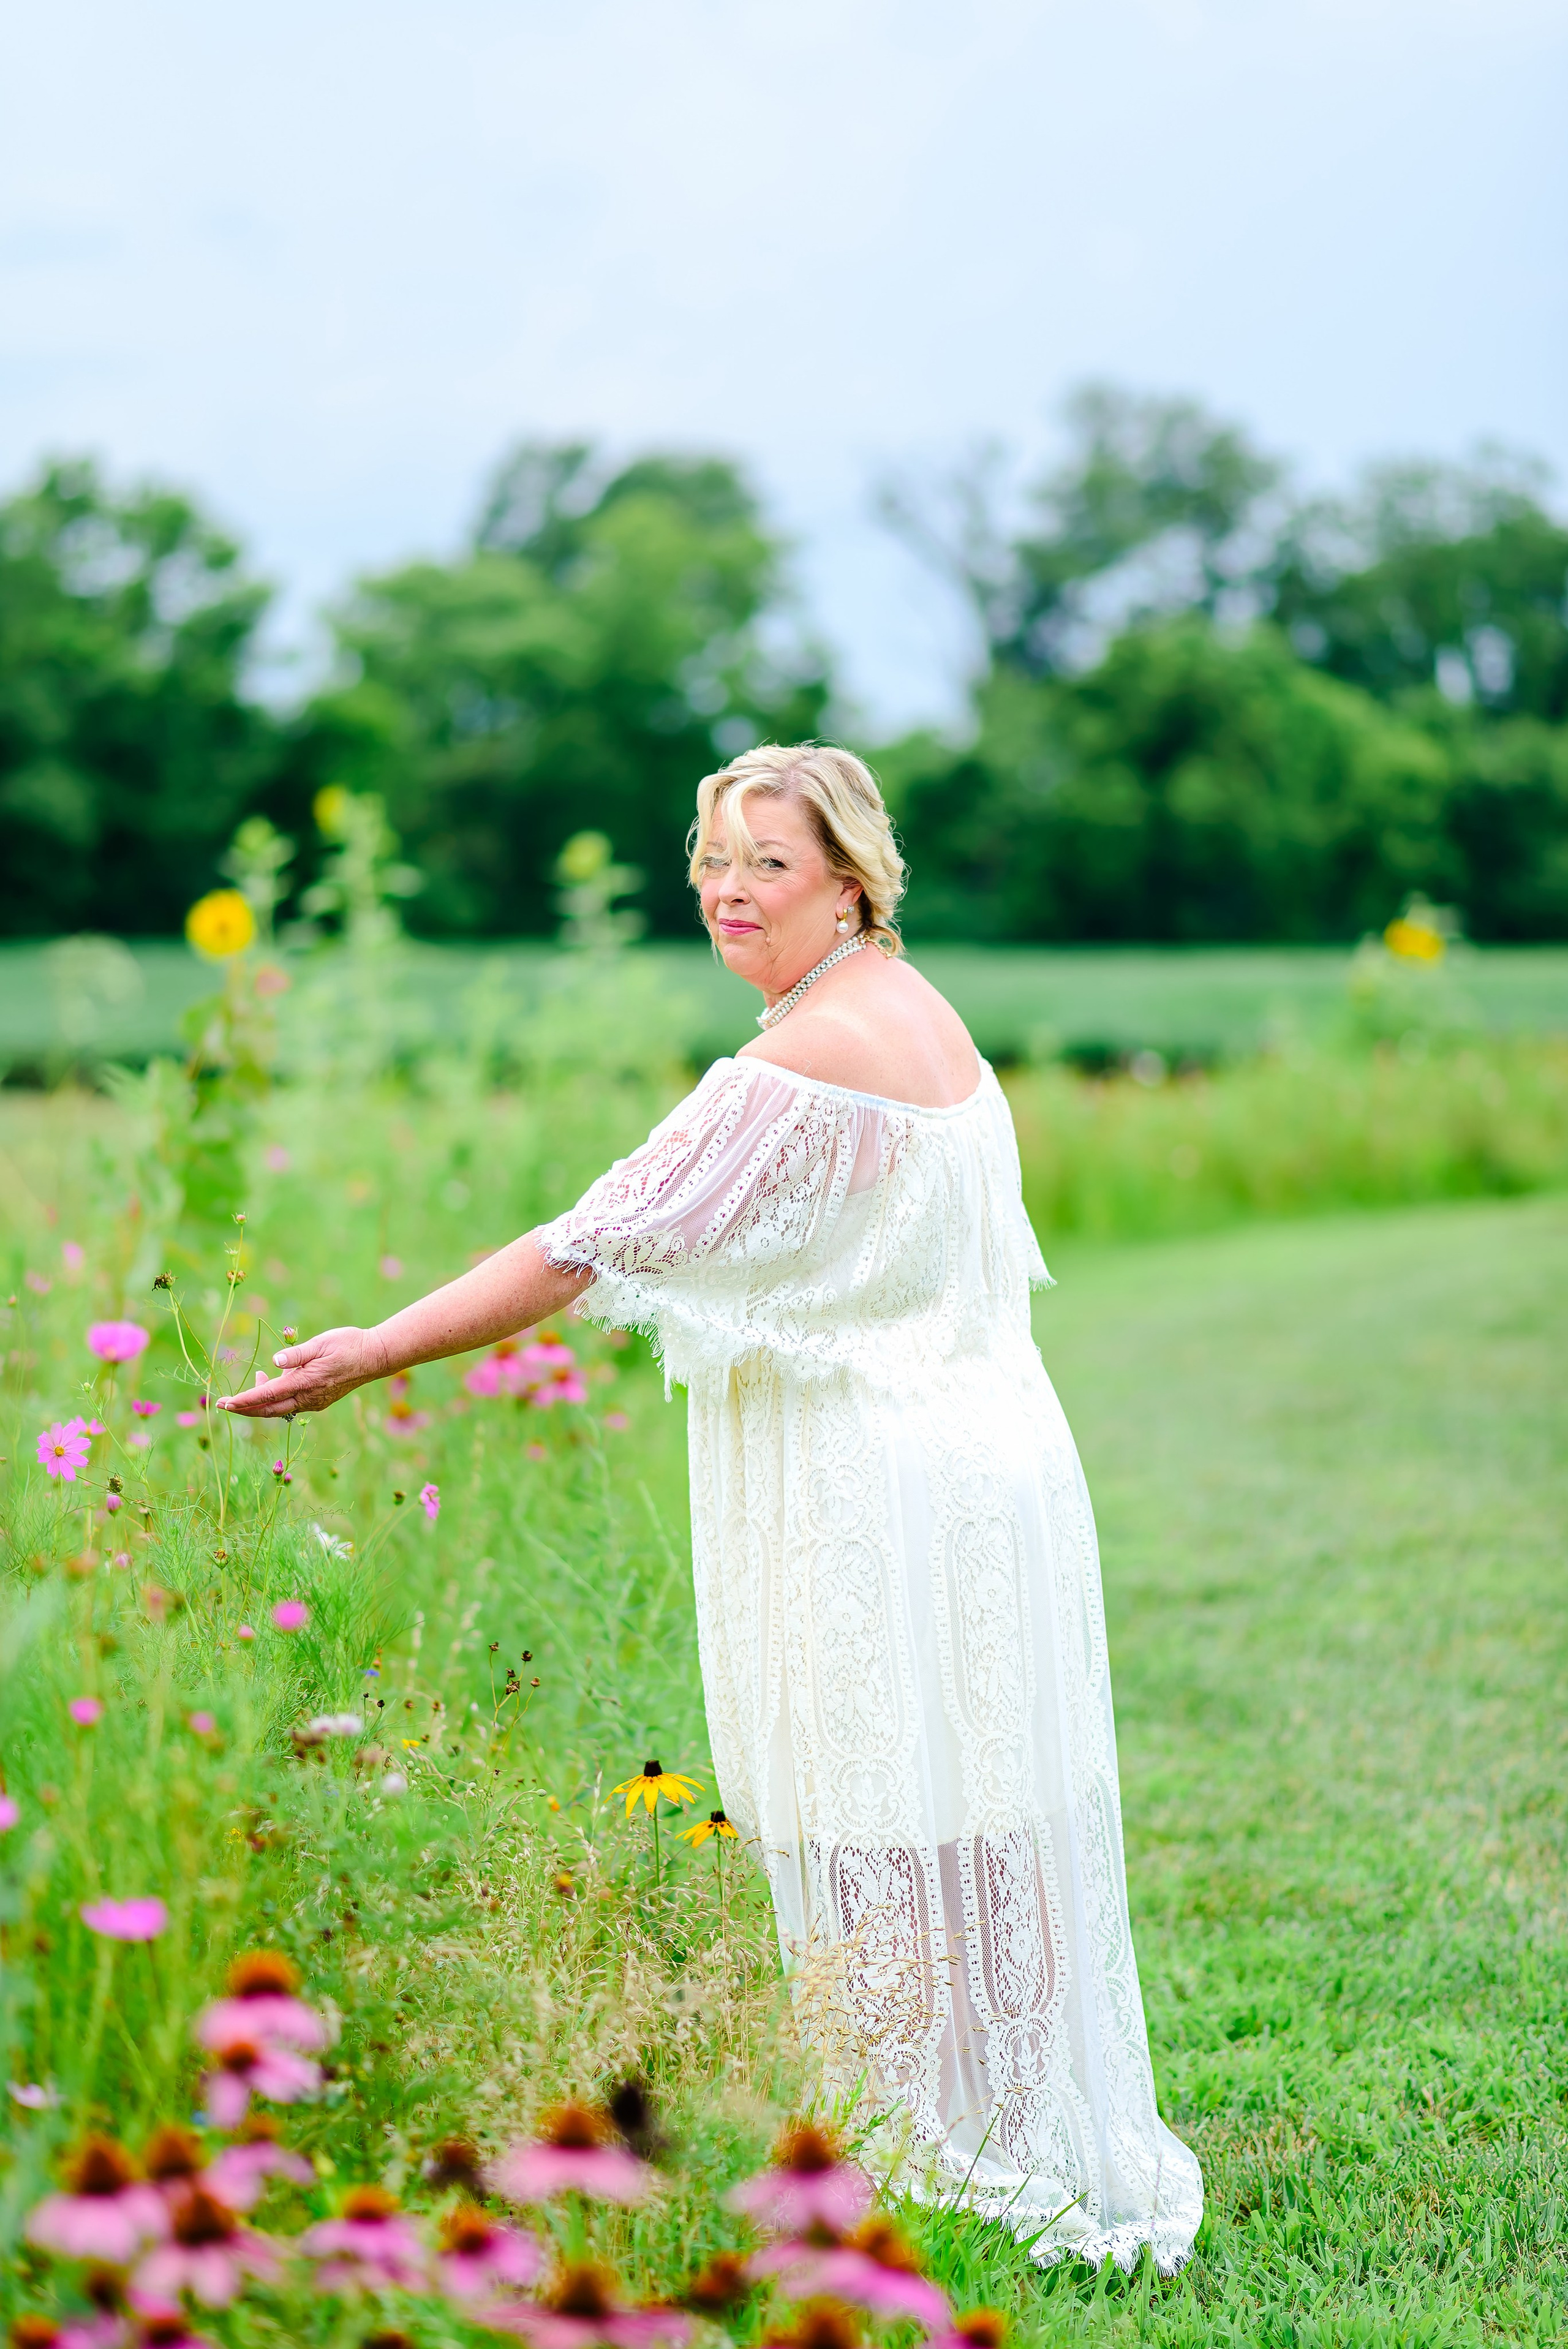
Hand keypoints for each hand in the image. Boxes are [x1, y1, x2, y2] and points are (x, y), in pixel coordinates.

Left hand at [215, 1326, 383, 1419]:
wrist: (375, 1357)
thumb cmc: (349, 1344)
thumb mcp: (321, 1342)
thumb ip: (296, 1354)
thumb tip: (274, 1361)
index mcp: (306, 1382)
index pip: (267, 1395)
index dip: (244, 1400)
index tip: (225, 1403)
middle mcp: (308, 1397)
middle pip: (269, 1410)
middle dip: (245, 1409)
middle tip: (224, 1404)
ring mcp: (315, 1402)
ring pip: (280, 1408)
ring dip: (262, 1401)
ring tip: (257, 1378)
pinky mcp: (320, 1401)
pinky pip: (292, 1404)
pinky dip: (278, 1398)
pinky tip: (277, 1380)